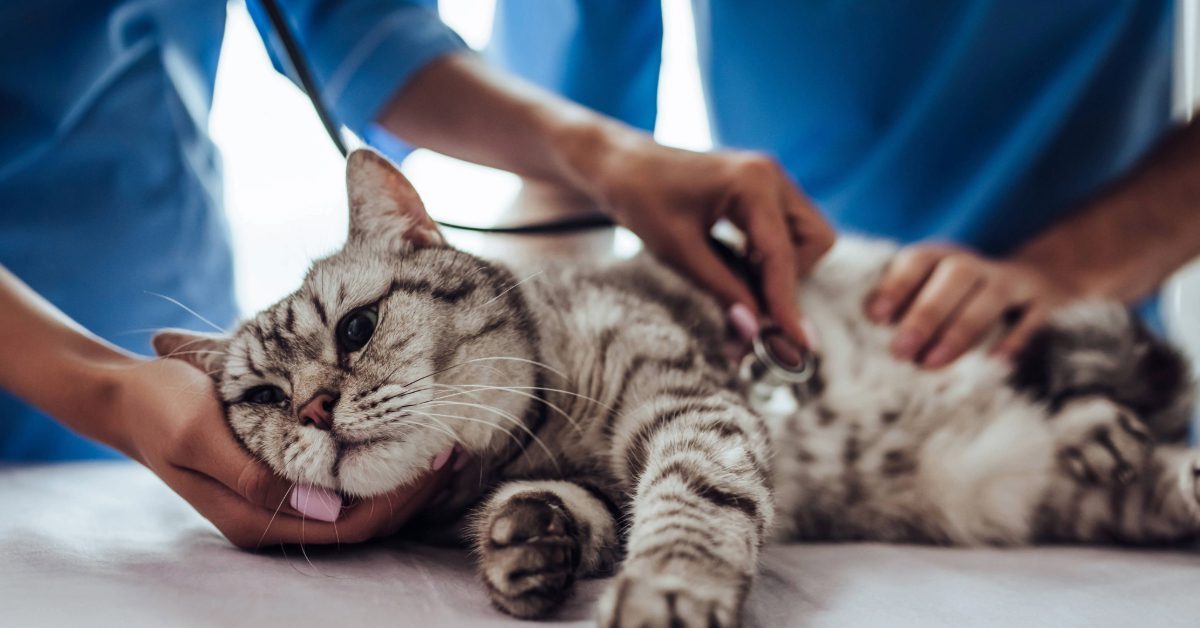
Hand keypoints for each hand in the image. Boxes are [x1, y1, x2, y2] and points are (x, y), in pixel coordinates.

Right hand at [109, 358, 453, 548]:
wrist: (130, 396)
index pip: (351, 525)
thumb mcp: (201, 434)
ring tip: (451, 446)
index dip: (400, 499)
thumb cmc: (163, 407)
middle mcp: (278, 518)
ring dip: (409, 481)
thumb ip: (255, 474)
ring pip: (365, 506)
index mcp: (257, 517)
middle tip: (461, 451)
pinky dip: (385, 466)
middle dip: (417, 493)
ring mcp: (286, 500)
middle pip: (368, 522)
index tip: (438, 457)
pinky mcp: (290, 476)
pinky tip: (412, 437)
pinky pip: (351, 484)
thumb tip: (323, 505)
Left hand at [582, 137, 833, 345]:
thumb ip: (722, 289)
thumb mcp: (678, 250)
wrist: (621, 166)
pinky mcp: (762, 190)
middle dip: (791, 277)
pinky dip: (771, 257)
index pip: (783, 256)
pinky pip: (787, 230)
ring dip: (783, 268)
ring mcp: (770, 179)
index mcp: (752, 182)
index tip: (798, 344)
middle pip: (816, 241)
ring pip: (807, 237)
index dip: (787, 304)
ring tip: (740, 283)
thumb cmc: (641, 199)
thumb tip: (754, 331)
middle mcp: (771, 175)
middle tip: (752, 298)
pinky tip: (737, 267)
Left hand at [866, 244, 1073, 367]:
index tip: (875, 318)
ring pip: (990, 296)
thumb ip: (903, 306)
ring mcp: (1010, 280)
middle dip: (926, 314)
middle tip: (900, 351)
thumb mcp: (930, 291)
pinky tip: (995, 362)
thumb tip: (868, 330)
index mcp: (942, 257)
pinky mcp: (1040, 301)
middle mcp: (975, 264)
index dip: (897, 285)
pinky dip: (1015, 338)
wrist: (1032, 279)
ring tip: (933, 363)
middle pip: (954, 277)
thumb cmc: (959, 296)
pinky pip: (1031, 317)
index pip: (918, 260)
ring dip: (961, 330)